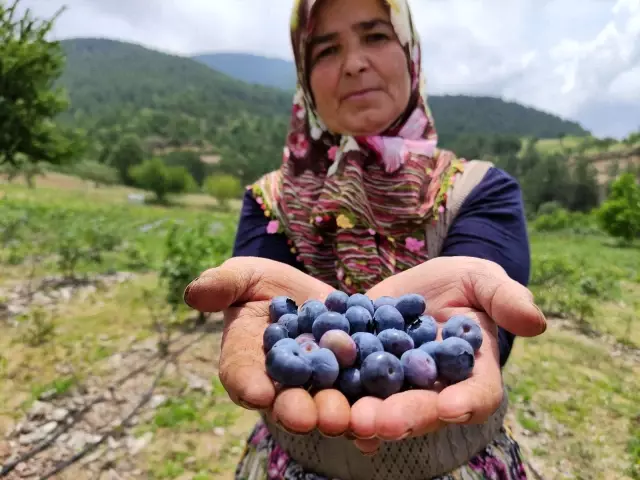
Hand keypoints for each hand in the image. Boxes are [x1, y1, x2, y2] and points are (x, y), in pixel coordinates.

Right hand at [183, 257, 352, 436]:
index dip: (247, 383)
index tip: (258, 392)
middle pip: (285, 400)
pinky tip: (379, 429)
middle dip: (295, 410)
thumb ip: (222, 284)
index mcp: (246, 360)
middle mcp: (280, 383)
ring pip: (324, 405)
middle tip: (308, 417)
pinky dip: (367, 414)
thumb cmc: (264, 285)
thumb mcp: (243, 276)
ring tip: (348, 421)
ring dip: (335, 416)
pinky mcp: (350, 382)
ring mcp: (317, 387)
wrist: (308, 295)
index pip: (241, 373)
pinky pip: (358, 400)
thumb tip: (194, 293)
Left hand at [349, 256, 546, 453]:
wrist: (418, 285)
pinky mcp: (363, 373)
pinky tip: (322, 404)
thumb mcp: (482, 279)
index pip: (478, 394)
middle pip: (425, 410)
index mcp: (472, 371)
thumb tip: (536, 322)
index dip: (466, 403)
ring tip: (348, 418)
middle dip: (405, 417)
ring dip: (366, 417)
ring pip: (385, 409)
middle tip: (381, 422)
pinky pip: (351, 391)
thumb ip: (505, 298)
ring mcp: (397, 386)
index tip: (451, 407)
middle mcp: (435, 389)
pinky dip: (338, 398)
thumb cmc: (461, 283)